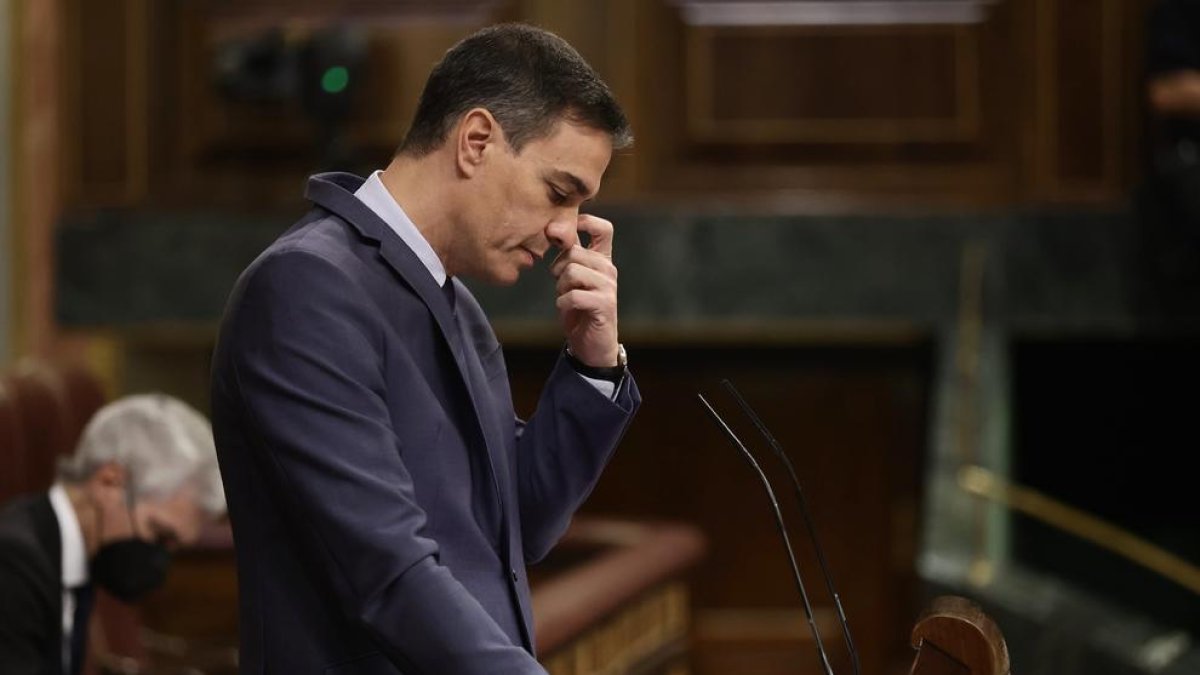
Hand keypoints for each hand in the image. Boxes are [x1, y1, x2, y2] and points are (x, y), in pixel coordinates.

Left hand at [549, 214, 619, 366]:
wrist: (591, 344)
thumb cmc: (578, 309)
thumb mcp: (572, 278)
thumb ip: (568, 254)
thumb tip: (553, 228)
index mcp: (602, 259)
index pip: (603, 228)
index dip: (585, 223)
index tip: (565, 237)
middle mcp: (609, 269)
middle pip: (574, 252)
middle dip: (558, 269)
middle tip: (562, 285)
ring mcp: (609, 286)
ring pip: (572, 272)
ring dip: (561, 287)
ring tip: (566, 297)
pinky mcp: (604, 304)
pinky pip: (573, 295)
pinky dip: (563, 303)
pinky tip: (568, 309)